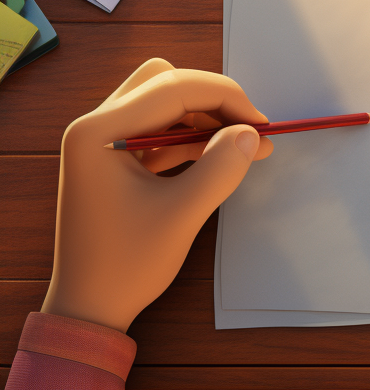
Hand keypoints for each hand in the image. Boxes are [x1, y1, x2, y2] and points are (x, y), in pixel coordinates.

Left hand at [41, 58, 272, 332]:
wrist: (87, 307)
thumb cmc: (125, 265)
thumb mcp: (181, 215)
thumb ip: (219, 168)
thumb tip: (251, 133)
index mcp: (98, 131)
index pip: (171, 89)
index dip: (224, 98)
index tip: (262, 123)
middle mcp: (94, 125)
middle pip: (163, 83)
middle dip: (212, 100)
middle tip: (248, 128)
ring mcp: (102, 141)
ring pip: (162, 103)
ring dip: (204, 119)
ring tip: (245, 144)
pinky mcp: (113, 160)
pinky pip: (157, 131)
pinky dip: (190, 138)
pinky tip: (221, 155)